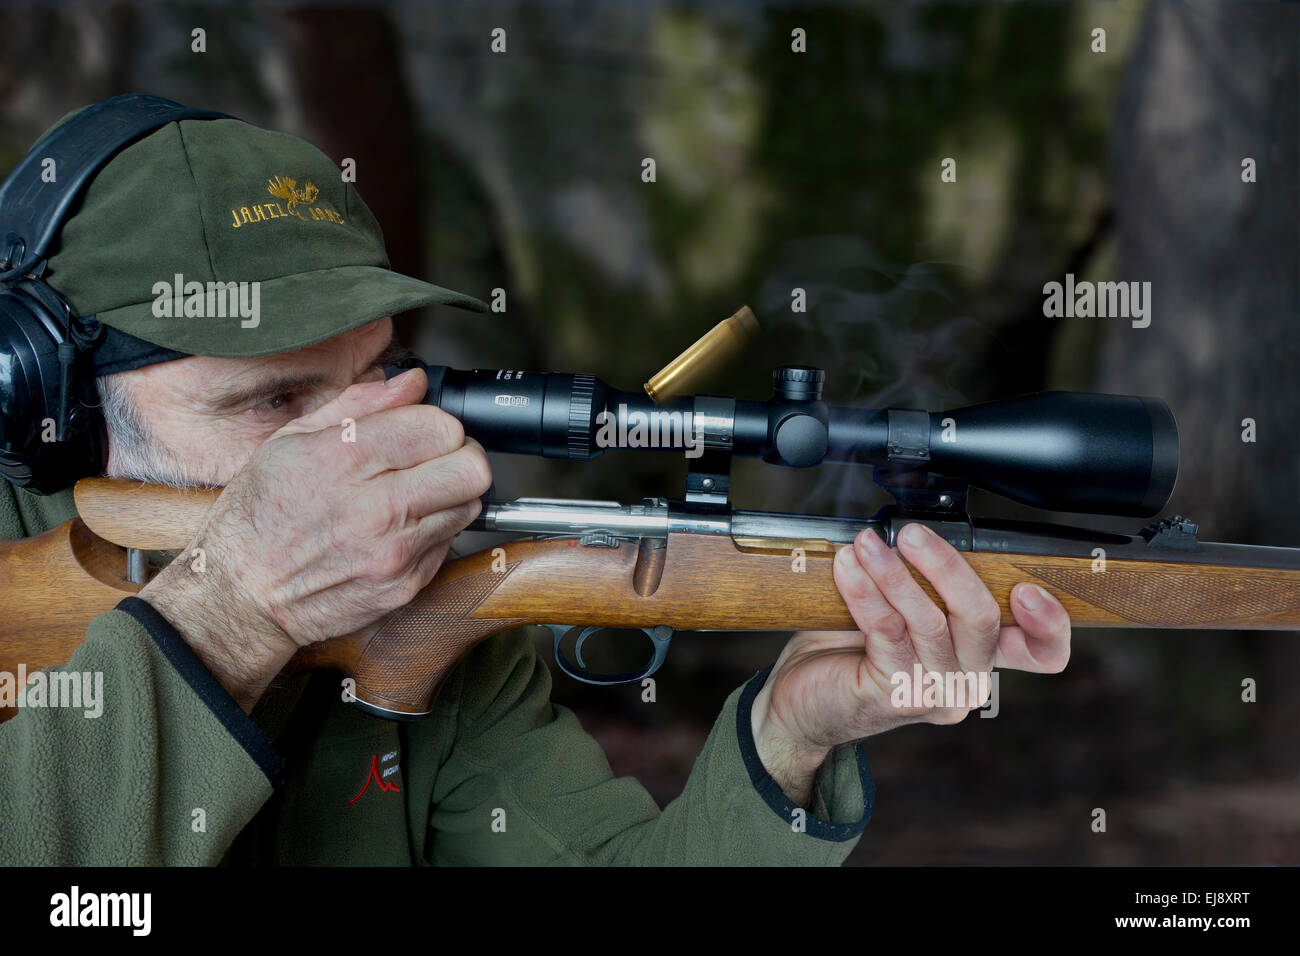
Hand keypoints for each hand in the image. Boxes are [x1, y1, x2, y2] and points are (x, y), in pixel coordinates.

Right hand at [141, 367, 490, 709]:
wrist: (240, 595)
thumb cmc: (258, 515)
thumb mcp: (291, 440)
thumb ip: (360, 404)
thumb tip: (411, 381)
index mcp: (346, 460)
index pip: (442, 427)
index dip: (438, 423)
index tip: (423, 430)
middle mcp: (377, 508)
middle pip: (472, 469)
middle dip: (461, 456)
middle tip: (437, 458)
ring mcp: (395, 552)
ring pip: (469, 506)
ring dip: (451, 494)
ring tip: (414, 494)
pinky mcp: (405, 585)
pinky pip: (449, 543)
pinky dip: (435, 531)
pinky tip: (400, 528)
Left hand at [751, 522, 1070, 803]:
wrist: (800, 701)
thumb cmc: (849, 648)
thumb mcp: (901, 610)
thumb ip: (926, 585)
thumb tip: (922, 533)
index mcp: (980, 657)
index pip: (1042, 653)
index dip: (1050, 624)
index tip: (1028, 587)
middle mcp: (966, 681)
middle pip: (981, 620)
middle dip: (947, 567)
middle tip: (913, 534)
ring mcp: (932, 693)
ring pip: (930, 622)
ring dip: (895, 574)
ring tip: (866, 544)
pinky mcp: (892, 695)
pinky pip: (886, 631)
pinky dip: (865, 593)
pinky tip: (848, 568)